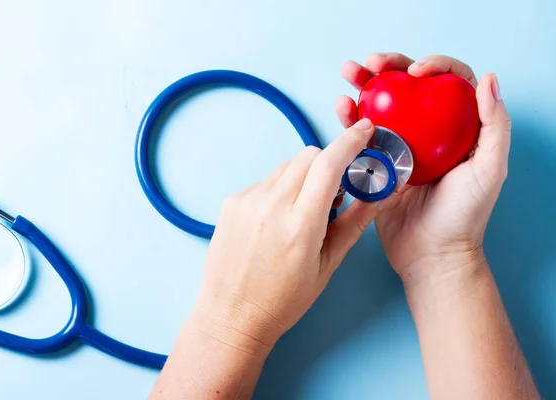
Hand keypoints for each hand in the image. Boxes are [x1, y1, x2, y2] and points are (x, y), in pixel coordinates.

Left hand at [190, 119, 378, 351]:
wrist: (232, 315)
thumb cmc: (282, 300)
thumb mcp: (327, 265)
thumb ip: (354, 223)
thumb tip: (382, 194)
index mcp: (300, 226)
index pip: (329, 165)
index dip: (350, 142)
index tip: (364, 130)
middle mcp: (270, 207)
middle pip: (307, 156)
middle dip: (326, 164)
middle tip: (329, 194)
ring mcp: (246, 202)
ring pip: (286, 167)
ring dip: (301, 178)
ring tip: (299, 213)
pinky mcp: (231, 202)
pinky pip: (265, 181)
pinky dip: (279, 190)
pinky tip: (276, 220)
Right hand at [336, 53, 510, 285]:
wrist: (430, 253)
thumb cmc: (464, 216)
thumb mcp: (489, 170)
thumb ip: (494, 126)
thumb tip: (487, 79)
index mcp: (457, 129)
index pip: (449, 83)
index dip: (434, 66)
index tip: (415, 72)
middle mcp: (428, 132)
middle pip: (408, 88)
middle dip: (389, 68)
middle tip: (371, 62)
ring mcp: (400, 147)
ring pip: (381, 106)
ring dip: (363, 86)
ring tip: (349, 74)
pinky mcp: (378, 163)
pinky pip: (362, 135)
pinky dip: (350, 119)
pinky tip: (342, 107)